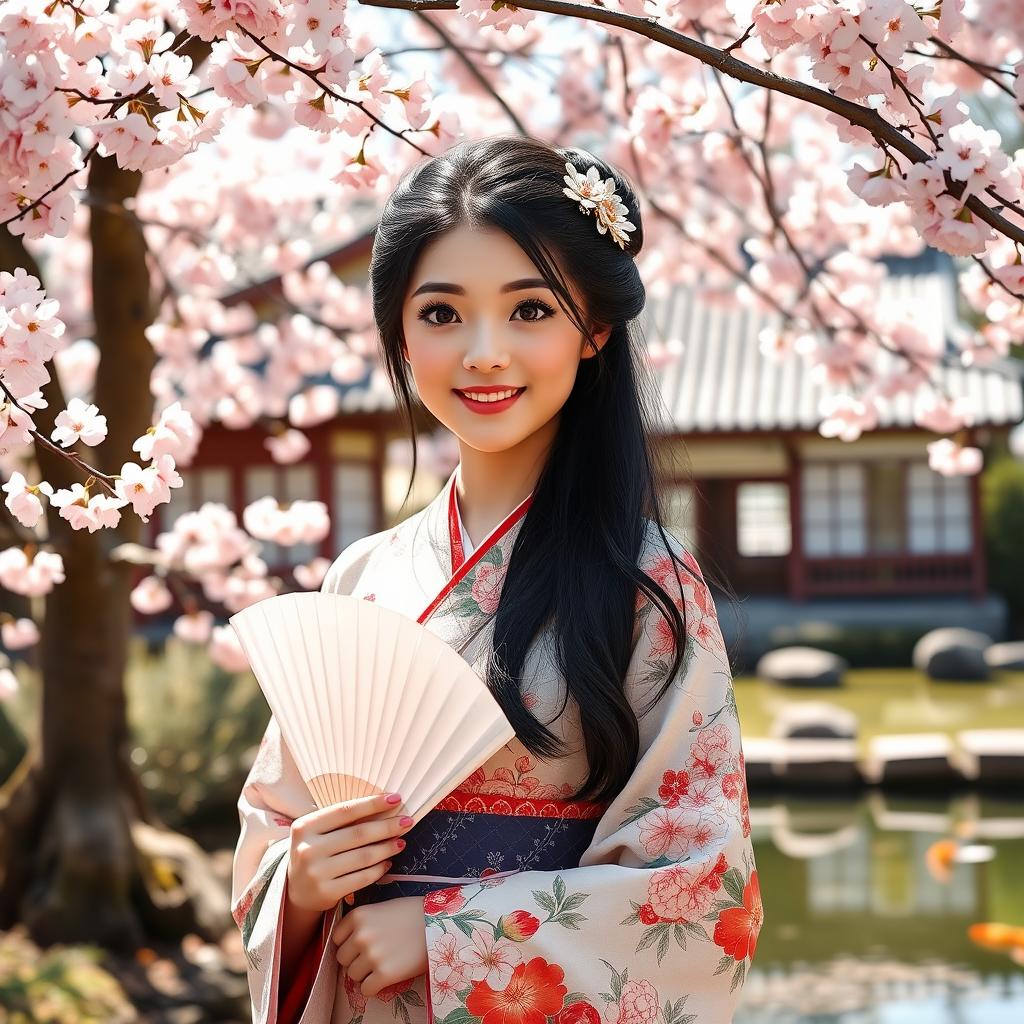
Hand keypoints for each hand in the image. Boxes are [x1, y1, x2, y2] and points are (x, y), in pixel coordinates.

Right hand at [286, 792, 414, 912]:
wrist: (295, 890)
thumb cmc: (315, 851)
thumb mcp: (319, 832)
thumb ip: (343, 820)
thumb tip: (384, 805)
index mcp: (305, 826)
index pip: (345, 810)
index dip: (372, 804)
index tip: (395, 798)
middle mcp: (307, 849)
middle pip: (358, 834)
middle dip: (387, 826)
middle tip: (407, 821)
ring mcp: (316, 873)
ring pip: (363, 857)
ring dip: (387, 847)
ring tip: (401, 841)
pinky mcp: (326, 893)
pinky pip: (362, 878)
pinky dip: (379, 869)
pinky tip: (388, 862)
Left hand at [332, 895, 428, 996]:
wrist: (437, 922)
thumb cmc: (410, 913)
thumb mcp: (380, 908)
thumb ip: (361, 923)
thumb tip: (347, 945)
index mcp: (358, 916)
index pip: (336, 939)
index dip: (348, 943)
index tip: (361, 944)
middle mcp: (361, 935)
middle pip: (342, 959)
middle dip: (355, 960)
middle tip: (373, 956)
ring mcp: (372, 955)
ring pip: (352, 976)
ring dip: (364, 974)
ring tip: (382, 964)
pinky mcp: (385, 974)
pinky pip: (366, 990)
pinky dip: (374, 987)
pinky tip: (386, 976)